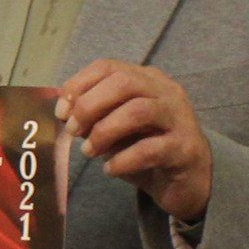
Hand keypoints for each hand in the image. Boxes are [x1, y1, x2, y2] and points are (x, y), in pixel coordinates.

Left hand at [57, 60, 212, 222]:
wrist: (187, 181)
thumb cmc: (146, 149)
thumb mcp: (115, 129)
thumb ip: (94, 117)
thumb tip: (64, 113)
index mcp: (146, 80)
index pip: (108, 67)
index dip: (78, 86)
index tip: (61, 112)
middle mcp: (166, 92)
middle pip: (123, 83)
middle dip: (89, 106)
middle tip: (73, 131)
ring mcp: (179, 118)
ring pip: (138, 111)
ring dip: (104, 131)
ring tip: (89, 152)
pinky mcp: (185, 148)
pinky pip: (150, 149)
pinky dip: (123, 160)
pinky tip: (111, 170)